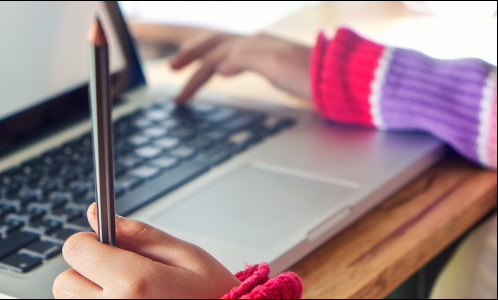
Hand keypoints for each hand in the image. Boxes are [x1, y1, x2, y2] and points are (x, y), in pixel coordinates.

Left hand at [52, 203, 240, 298]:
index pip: (76, 248)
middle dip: (88, 273)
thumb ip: (139, 234)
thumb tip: (97, 214)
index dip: (91, 243)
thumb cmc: (215, 299)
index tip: (107, 247)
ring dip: (90, 297)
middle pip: (65, 280)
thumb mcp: (188, 257)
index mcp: (134, 284)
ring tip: (128, 299)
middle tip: (122, 279)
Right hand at [170, 31, 311, 103]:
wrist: (341, 80)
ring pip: (223, 47)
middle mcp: (255, 43)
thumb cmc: (311, 76)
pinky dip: (220, 61)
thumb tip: (217, 65)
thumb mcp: (276, 67)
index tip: (179, 97)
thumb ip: (245, 60)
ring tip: (185, 64)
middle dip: (189, 54)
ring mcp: (263, 51)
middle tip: (170, 68)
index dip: (193, 76)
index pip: (213, 58)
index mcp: (253, 44)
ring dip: (202, 55)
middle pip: (212, 43)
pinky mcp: (271, 62)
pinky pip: (236, 55)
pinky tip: (222, 69)